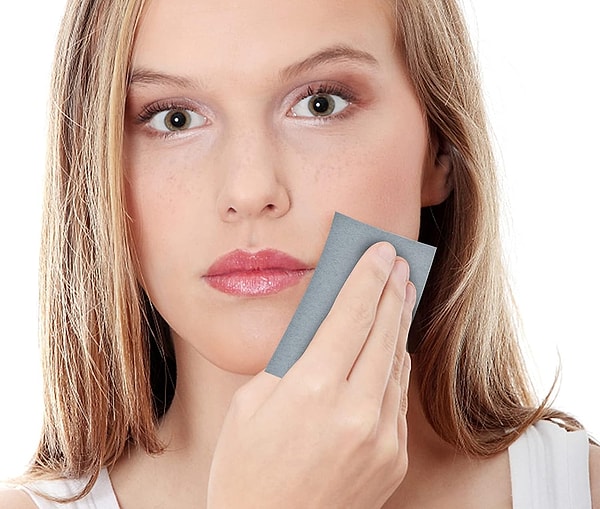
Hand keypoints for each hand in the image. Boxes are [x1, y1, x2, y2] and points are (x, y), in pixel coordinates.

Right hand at [207, 242, 415, 508]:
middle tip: (399, 264)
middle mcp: (355, 410)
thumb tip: (320, 328)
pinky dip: (395, 366)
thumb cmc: (246, 471)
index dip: (367, 277)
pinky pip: (398, 398)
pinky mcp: (394, 457)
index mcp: (311, 390)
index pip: (351, 315)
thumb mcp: (250, 404)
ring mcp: (382, 437)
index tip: (380, 252)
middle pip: (383, 332)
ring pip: (397, 363)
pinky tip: (393, 347)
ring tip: (400, 296)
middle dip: (392, 291)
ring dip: (398, 325)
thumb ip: (289, 362)